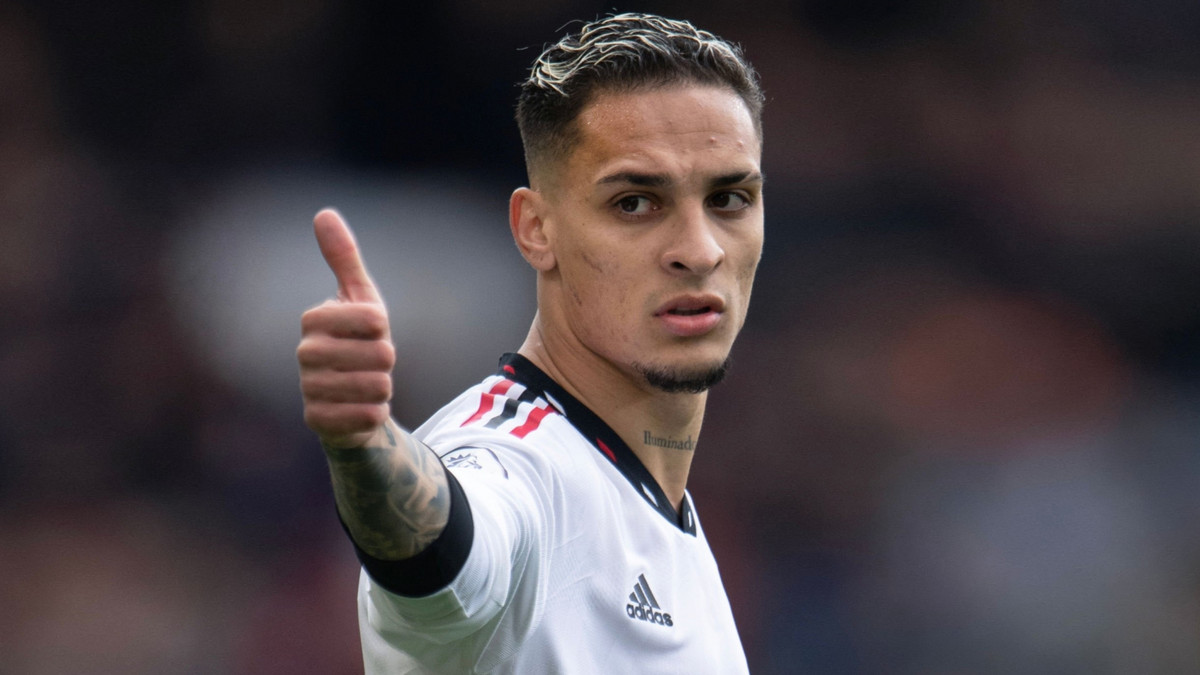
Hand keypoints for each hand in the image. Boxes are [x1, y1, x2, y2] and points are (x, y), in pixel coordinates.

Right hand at [297, 209, 394, 448]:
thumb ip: (344, 258)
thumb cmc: (359, 341)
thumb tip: (324, 212)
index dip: (383, 326)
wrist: (351, 397)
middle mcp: (305, 353)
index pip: (373, 317)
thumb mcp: (360, 298)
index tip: (371, 330)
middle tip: (371, 363)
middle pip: (381, 353)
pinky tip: (362, 409)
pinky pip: (369, 416)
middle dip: (387, 360)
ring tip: (368, 385)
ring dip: (384, 387)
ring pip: (378, 386)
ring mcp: (309, 389)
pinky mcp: (318, 422)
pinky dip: (376, 413)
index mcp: (314, 319)